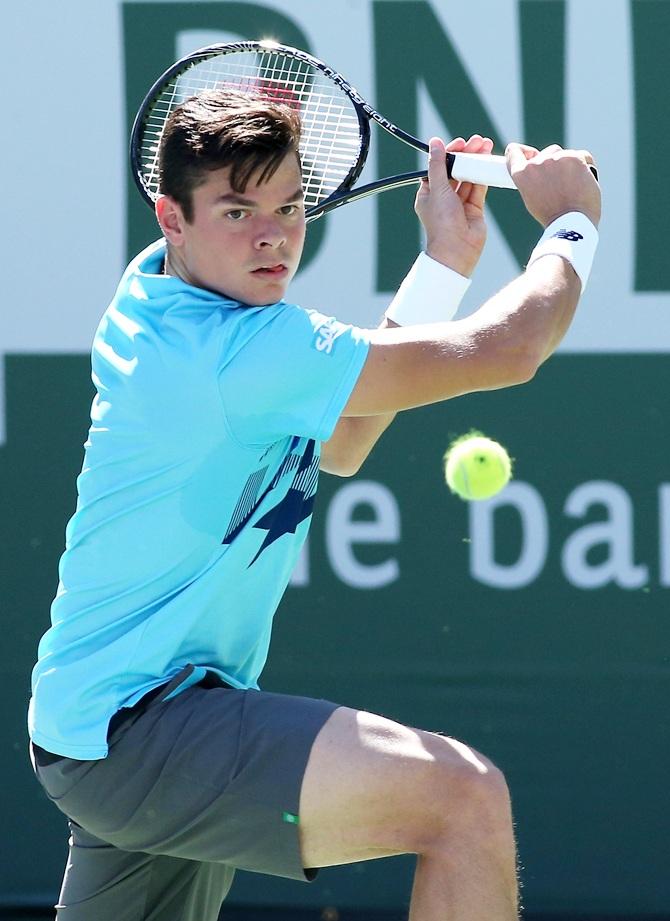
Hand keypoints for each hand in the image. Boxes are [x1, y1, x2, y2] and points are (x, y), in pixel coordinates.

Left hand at [414, 134, 492, 277]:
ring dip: (477, 162)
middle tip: (478, 141)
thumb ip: (438, 165)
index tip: (461, 143)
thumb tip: (435, 142)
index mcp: (429, 193)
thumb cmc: (442, 223)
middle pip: (456, 169)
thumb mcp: (437, 189)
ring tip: (487, 147)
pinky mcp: (474, 207)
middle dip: (467, 154)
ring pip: (469, 176)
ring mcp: (459, 202)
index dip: (450, 152)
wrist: (457, 249)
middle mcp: (444, 197)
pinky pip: (479, 187)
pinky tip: (489, 162)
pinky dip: (484, 174)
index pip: (439, 166)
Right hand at [506, 143, 600, 227]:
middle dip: (555, 164)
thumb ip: (532, 179)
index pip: (515, 152)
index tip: (532, 157)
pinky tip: (584, 184)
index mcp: (522, 175)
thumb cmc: (553, 216)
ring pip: (566, 154)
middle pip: (548, 152)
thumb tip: (540, 163)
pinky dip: (585, 168)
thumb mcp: (532, 198)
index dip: (524, 152)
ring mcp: (556, 159)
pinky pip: (583, 156)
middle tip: (561, 186)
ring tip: (573, 188)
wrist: (571, 223)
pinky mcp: (575, 158)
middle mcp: (536, 163)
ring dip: (571, 166)